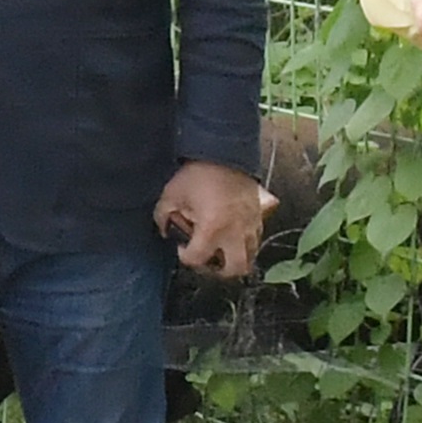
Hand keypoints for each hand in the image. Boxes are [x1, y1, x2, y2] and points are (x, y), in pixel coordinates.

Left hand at [158, 158, 272, 280]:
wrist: (226, 152)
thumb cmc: (199, 173)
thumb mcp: (172, 194)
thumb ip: (162, 216)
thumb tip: (164, 230)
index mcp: (212, 229)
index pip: (197, 259)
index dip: (184, 256)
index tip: (181, 245)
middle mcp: (235, 232)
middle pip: (234, 269)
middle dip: (217, 270)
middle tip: (205, 259)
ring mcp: (250, 226)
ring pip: (249, 257)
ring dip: (233, 259)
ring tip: (219, 250)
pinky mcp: (259, 216)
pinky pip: (256, 241)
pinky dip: (244, 245)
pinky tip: (230, 235)